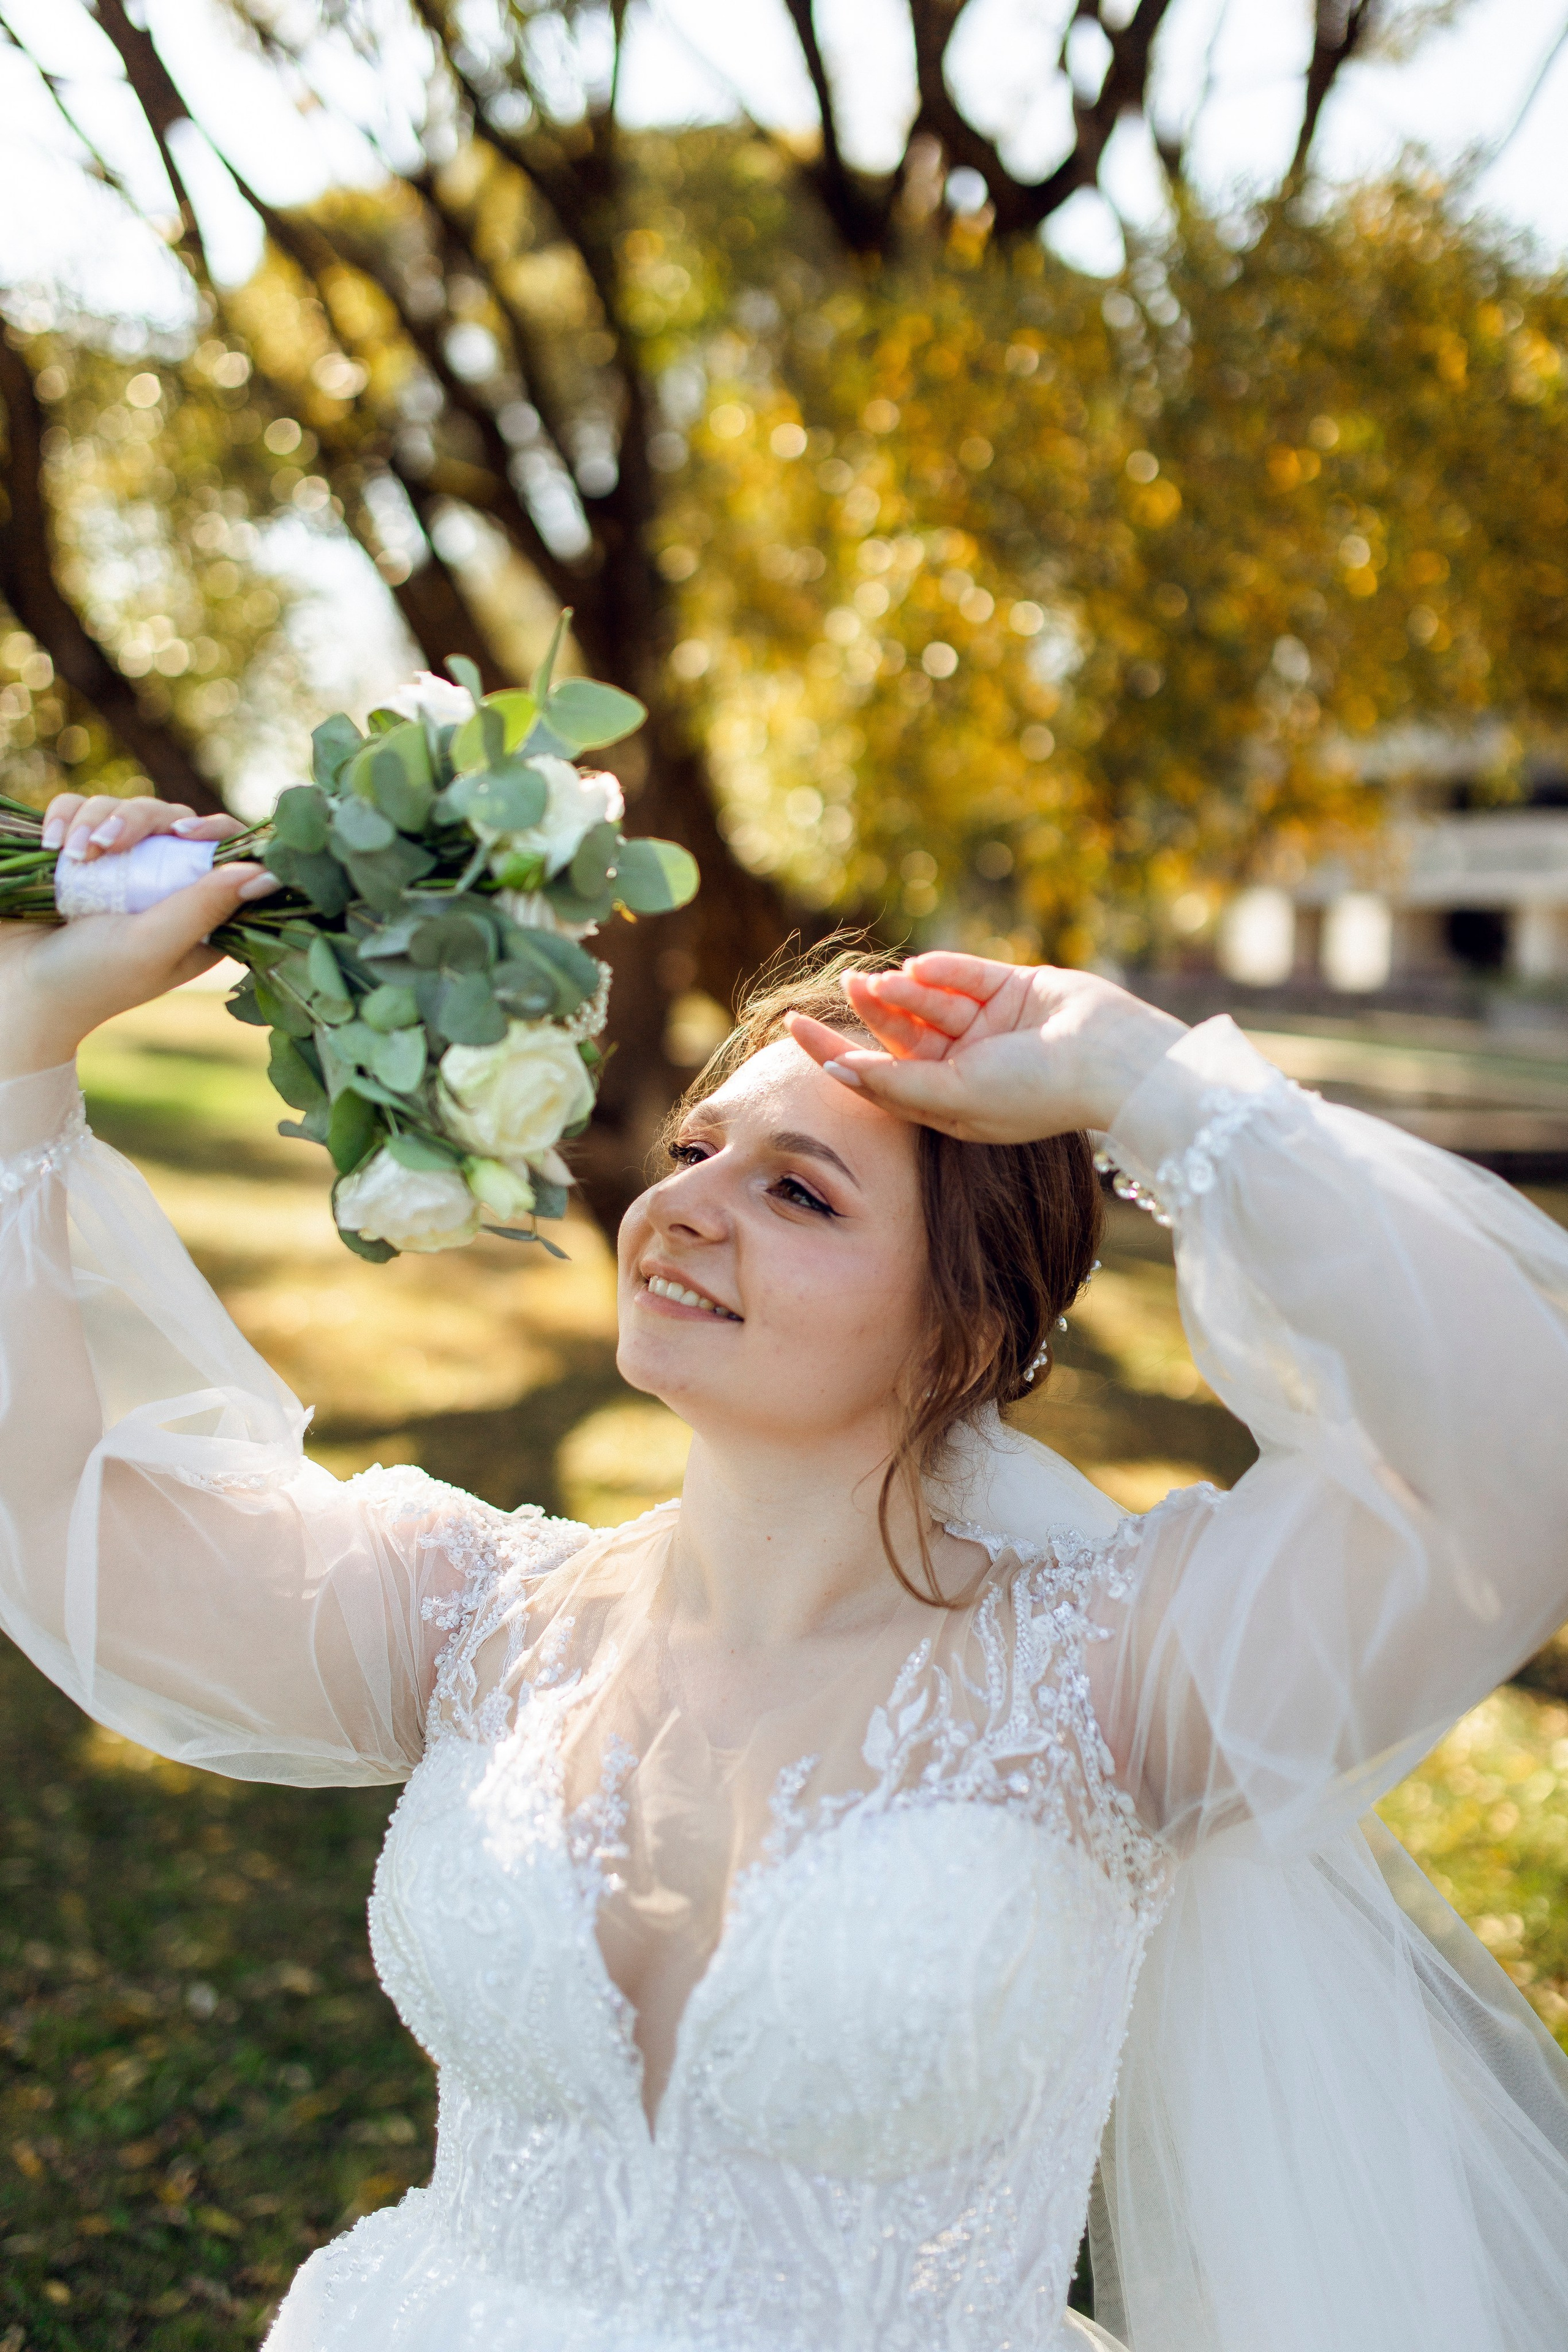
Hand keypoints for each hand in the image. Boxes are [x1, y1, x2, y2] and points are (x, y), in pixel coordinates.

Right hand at [0, 795, 277, 1079]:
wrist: (15, 987)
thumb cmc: (90, 978)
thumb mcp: (154, 944)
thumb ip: (205, 907)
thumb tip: (265, 873)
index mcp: (198, 915)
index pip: (226, 852)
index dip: (212, 830)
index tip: (182, 833)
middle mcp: (163, 886)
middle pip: (171, 819)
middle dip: (134, 822)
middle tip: (101, 848)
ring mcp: (119, 866)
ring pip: (122, 806)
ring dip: (92, 820)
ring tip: (69, 855)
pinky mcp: (77, 852)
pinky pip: (80, 809)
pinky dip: (65, 817)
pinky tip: (53, 844)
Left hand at [785, 954, 1186, 1140]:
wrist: (1111, 1062)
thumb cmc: (1035, 1092)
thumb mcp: (953, 1095)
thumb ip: (893, 1083)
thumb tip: (835, 1071)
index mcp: (949, 1102)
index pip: (879, 1075)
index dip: (834, 1053)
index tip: (792, 1028)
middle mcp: (967, 1066)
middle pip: (903, 1033)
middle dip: (875, 1010)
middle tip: (848, 984)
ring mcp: (991, 1027)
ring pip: (931, 1001)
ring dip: (907, 990)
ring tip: (884, 982)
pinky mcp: (1014, 989)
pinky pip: (964, 974)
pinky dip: (942, 969)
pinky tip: (922, 967)